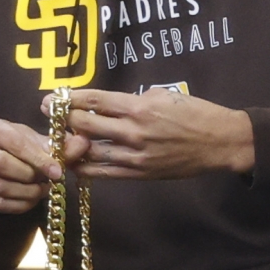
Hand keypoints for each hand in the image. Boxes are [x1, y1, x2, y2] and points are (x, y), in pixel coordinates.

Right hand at [0, 115, 59, 213]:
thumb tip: (83, 143)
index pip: (15, 144)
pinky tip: (31, 200)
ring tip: (42, 190)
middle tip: (47, 182)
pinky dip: (19, 205)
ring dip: (27, 193)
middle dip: (30, 176)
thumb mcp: (42, 142)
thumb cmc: (25, 148)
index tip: (57, 172)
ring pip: (0, 187)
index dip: (38, 160)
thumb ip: (63, 145)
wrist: (6, 161)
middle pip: (2, 166)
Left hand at [66, 86, 254, 177]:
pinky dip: (87, 168)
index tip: (51, 98)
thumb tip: (108, 104)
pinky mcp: (141, 173)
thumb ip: (134, 100)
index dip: (69, 100)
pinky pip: (106, 173)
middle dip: (63, 119)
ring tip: (57, 140)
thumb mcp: (165, 95)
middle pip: (86, 125)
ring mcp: (136, 155)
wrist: (220, 141)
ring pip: (92, 151)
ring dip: (71, 146)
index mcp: (140, 106)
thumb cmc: (195, 113)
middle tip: (48, 115)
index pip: (94, 101)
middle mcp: (134, 131)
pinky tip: (75, 164)